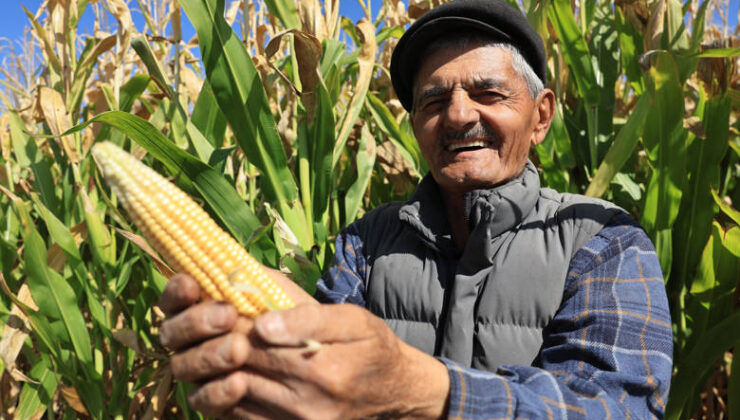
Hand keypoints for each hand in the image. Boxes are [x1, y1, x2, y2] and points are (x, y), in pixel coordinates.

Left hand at [159, 276, 449, 419]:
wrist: (393, 391)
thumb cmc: (372, 346)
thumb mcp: (353, 319)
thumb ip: (308, 317)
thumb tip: (262, 321)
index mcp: (322, 368)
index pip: (255, 341)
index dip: (230, 321)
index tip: (220, 305)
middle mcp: (306, 402)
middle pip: (239, 367)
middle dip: (218, 342)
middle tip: (207, 322)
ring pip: (232, 396)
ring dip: (215, 369)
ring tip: (216, 346)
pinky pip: (242, 418)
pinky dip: (227, 396)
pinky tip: (230, 374)